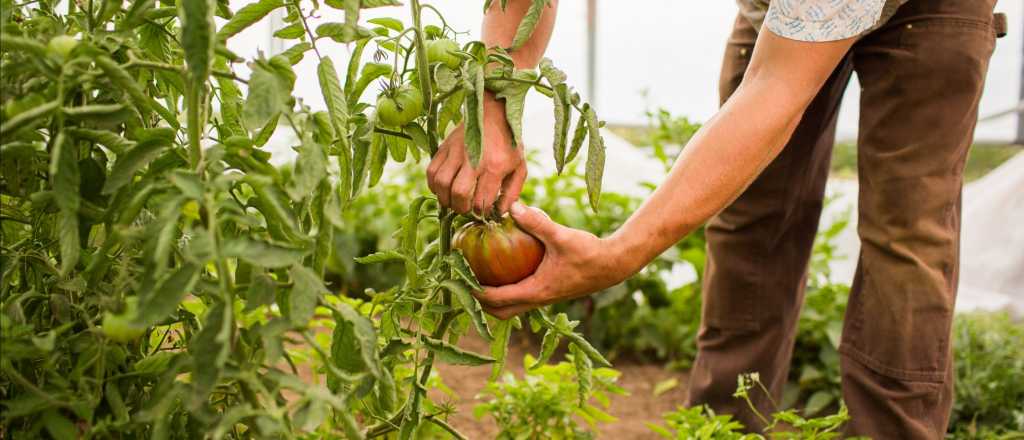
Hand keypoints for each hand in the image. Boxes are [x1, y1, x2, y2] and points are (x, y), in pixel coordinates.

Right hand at [427, 93, 525, 214]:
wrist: (493, 112)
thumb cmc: (509, 143)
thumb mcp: (520, 167)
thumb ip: (512, 193)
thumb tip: (500, 212)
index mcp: (494, 166)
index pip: (482, 200)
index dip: (480, 212)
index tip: (482, 211)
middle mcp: (473, 159)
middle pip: (458, 193)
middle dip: (461, 208)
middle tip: (465, 208)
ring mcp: (456, 152)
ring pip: (440, 183)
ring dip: (445, 198)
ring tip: (453, 200)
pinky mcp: (444, 147)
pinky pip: (431, 171)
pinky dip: (434, 185)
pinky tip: (443, 188)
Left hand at [474, 203, 635, 319]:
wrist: (614, 264)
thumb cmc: (589, 253)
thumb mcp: (561, 235)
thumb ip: (537, 222)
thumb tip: (511, 206)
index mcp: (536, 291)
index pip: (496, 299)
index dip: (474, 291)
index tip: (457, 278)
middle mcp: (537, 299)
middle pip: (500, 312)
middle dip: (479, 302)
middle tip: (463, 281)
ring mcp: (544, 297)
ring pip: (511, 306)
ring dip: (493, 298)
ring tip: (478, 276)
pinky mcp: (549, 290)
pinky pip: (522, 295)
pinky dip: (508, 287)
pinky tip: (504, 265)